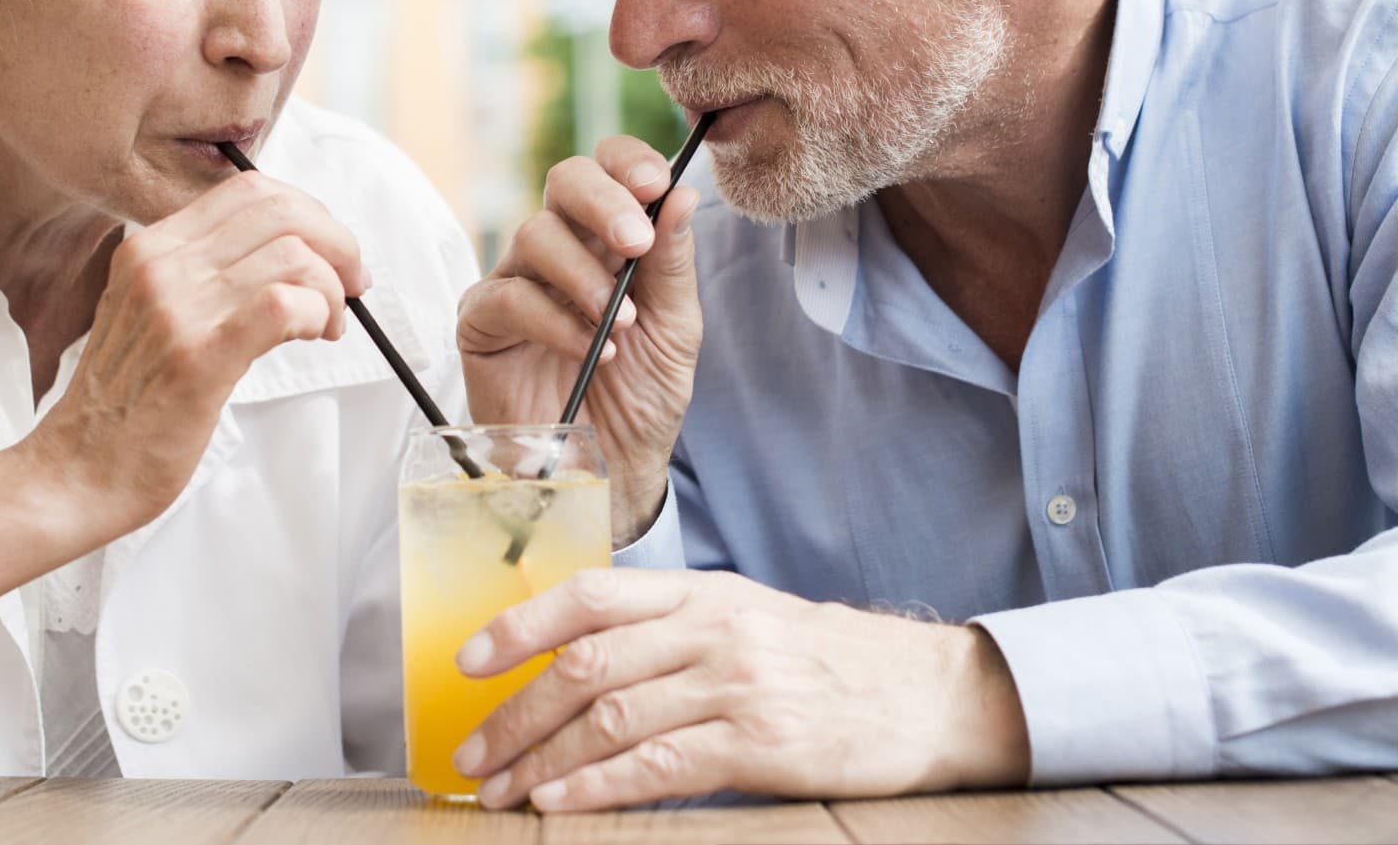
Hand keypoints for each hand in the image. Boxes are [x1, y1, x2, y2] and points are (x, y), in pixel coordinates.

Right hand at [21, 170, 366, 534]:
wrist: (76, 472)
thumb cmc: (124, 404)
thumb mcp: (148, 313)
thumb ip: (202, 275)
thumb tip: (291, 254)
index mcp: (148, 248)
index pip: (249, 190)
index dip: (308, 214)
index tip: (329, 253)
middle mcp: (159, 265)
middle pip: (280, 210)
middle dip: (337, 243)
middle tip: (351, 285)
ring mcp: (176, 307)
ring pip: (293, 255)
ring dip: (332, 289)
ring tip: (327, 326)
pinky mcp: (199, 356)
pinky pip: (285, 304)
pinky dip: (318, 313)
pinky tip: (314, 336)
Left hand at [451, 569, 1031, 810]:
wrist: (928, 694)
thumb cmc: (829, 662)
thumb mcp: (746, 618)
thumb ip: (670, 631)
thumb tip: (577, 667)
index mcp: (702, 592)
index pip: (591, 595)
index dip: (520, 625)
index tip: (468, 659)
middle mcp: (712, 629)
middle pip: (586, 664)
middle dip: (514, 714)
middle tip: (471, 756)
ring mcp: (736, 684)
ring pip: (611, 718)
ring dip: (542, 762)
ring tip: (503, 793)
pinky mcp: (760, 744)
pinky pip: (659, 767)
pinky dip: (597, 788)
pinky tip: (561, 804)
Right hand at [457, 137, 701, 544]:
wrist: (610, 470)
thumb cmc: (642, 398)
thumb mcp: (676, 329)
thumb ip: (674, 263)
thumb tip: (682, 193)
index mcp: (610, 238)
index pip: (609, 169)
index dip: (628, 162)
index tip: (656, 182)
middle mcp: (561, 250)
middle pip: (564, 179)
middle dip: (604, 202)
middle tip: (635, 243)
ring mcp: (517, 281)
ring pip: (535, 235)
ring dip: (584, 276)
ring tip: (617, 325)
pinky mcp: (482, 323)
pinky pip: (508, 296)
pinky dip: (554, 319)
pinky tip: (588, 350)